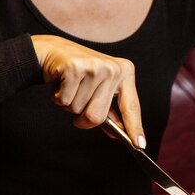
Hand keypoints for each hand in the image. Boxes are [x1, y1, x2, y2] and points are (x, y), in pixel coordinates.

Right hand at [31, 35, 145, 147]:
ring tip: (70, 87)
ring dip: (69, 105)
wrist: (54, 50)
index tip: (140, 145)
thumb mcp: (100, 88)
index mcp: (125, 72)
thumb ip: (109, 110)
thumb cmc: (80, 73)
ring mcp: (95, 67)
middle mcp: (113, 69)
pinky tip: (61, 83)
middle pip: (97, 116)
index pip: (131, 107)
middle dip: (82, 119)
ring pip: (78, 109)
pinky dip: (58, 97)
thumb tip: (117, 134)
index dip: (135, 128)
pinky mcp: (75, 68)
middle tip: (77, 106)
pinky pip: (64, 101)